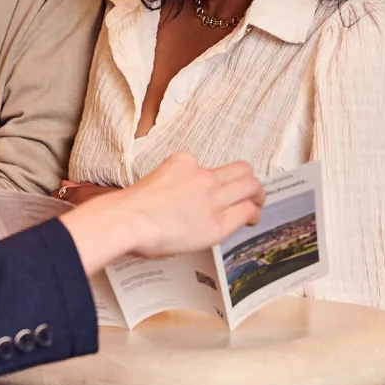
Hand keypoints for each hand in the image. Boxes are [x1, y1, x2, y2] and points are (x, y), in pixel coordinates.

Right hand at [60, 153, 264, 277]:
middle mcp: (201, 176)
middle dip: (249, 180)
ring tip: (257, 205)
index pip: (211, 167)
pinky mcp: (218, 221)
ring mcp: (212, 197)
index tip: (216, 189)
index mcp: (182, 162)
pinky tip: (251, 220)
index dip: (217, 179)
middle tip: (251, 192)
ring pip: (251, 186)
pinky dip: (252, 214)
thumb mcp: (153, 183)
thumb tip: (175, 204)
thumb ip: (171, 186)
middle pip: (241, 169)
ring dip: (257, 195)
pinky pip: (247, 211)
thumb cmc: (129, 209)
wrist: (127, 220)